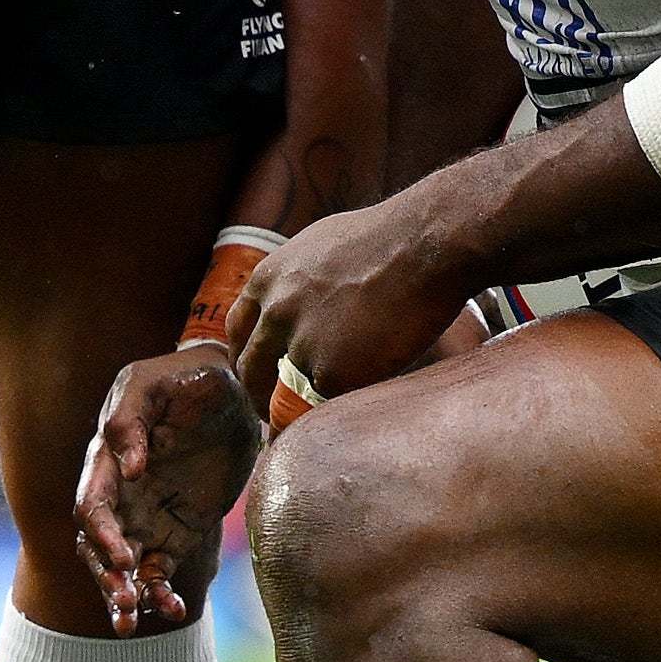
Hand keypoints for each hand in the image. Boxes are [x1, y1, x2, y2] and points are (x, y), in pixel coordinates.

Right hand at [78, 346, 262, 633]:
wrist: (232, 389)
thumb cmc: (187, 377)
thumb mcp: (156, 382)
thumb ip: (132, 419)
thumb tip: (127, 469)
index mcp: (108, 461)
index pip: (90, 506)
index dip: (101, 535)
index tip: (125, 556)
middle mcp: (120, 495)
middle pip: (96, 547)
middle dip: (105, 577)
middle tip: (125, 600)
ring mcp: (145, 518)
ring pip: (121, 569)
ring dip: (122, 596)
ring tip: (132, 623)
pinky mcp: (173, 534)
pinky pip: (157, 573)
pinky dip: (161, 596)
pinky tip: (176, 611)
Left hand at [233, 188, 476, 419]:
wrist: (423, 245)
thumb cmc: (387, 239)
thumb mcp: (318, 248)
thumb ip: (297, 281)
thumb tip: (297, 304)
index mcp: (268, 280)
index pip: (238, 332)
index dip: (247, 357)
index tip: (257, 376)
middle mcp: (275, 314)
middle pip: (251, 372)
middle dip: (260, 398)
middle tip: (274, 414)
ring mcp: (300, 345)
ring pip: (286, 395)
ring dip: (296, 412)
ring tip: (317, 422)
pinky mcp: (331, 373)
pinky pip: (326, 403)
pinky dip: (339, 407)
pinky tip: (355, 404)